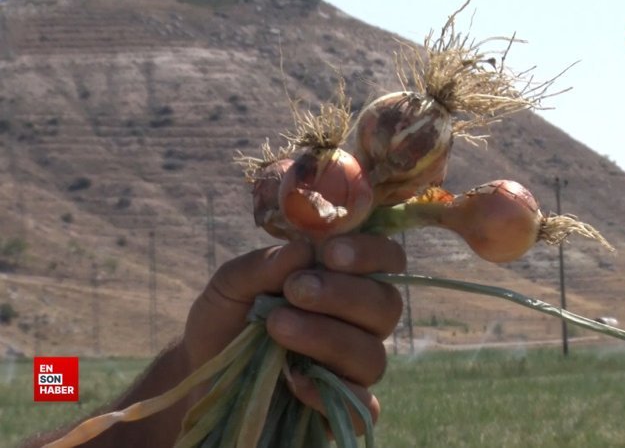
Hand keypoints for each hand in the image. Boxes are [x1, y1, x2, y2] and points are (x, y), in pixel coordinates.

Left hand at [182, 234, 404, 432]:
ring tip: (277, 326)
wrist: (200, 369)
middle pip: (387, 307)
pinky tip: (294, 381)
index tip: (330, 252)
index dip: (371, 254)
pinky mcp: (338, 410)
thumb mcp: (233, 283)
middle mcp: (360, 325)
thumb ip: (265, 265)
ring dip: (328, 338)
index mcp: (348, 283)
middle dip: (344, 294)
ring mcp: (352, 370)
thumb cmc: (229, 316)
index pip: (388, 261)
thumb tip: (303, 250)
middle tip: (294, 289)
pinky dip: (331, 394)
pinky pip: (360, 408)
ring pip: (372, 356)